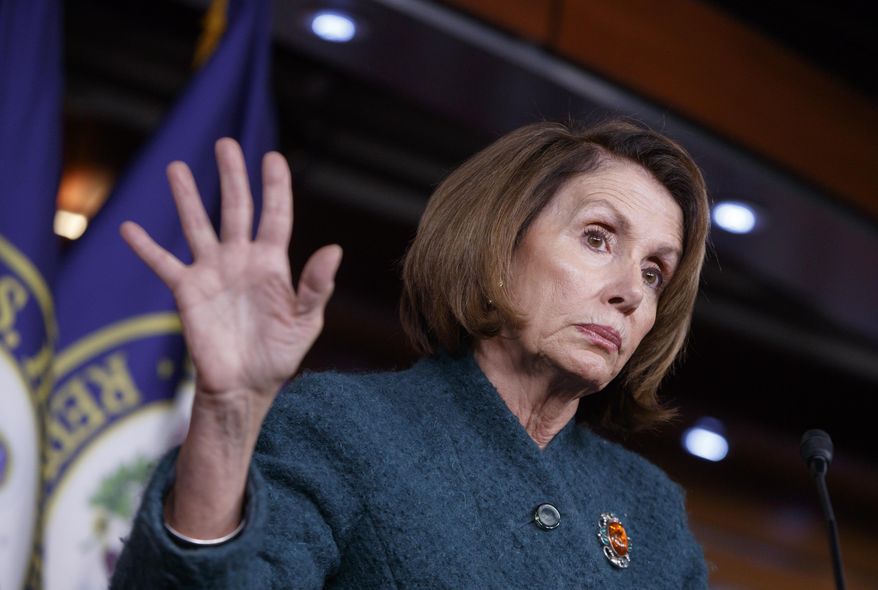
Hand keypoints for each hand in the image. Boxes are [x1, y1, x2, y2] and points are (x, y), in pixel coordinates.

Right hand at [121, 138, 341, 404]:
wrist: (245, 386)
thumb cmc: (279, 354)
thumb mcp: (306, 321)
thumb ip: (317, 286)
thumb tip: (334, 249)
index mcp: (272, 264)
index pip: (275, 216)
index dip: (275, 187)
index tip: (273, 158)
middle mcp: (240, 260)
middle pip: (235, 209)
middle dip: (231, 177)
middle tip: (225, 144)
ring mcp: (212, 272)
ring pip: (197, 225)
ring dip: (186, 198)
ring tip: (176, 167)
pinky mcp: (186, 291)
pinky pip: (163, 264)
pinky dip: (146, 248)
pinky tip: (129, 228)